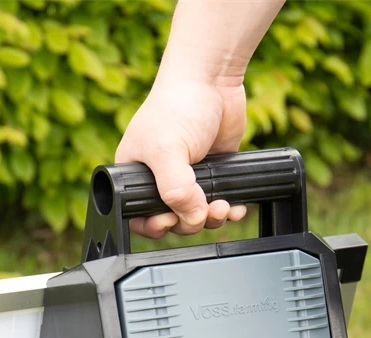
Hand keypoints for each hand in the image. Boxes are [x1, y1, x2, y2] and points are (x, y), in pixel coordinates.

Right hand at [115, 76, 248, 237]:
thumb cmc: (178, 105)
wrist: (213, 79)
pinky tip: (234, 207)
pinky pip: (218, 202)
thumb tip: (192, 219)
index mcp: (136, 174)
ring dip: (211, 218)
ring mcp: (187, 176)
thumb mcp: (168, 152)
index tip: (170, 221)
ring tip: (222, 208)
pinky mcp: (212, 173)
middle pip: (172, 220)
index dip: (154, 225)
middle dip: (189, 222)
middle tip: (201, 213)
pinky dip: (227, 210)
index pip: (139, 215)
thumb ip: (176, 190)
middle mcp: (159, 178)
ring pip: (197, 215)